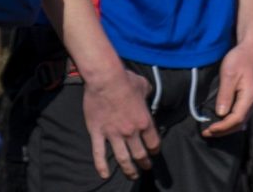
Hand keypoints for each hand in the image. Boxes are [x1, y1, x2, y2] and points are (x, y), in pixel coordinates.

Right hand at [82, 63, 158, 179]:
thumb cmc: (124, 79)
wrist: (104, 78)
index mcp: (144, 121)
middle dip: (144, 163)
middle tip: (145, 167)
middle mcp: (130, 132)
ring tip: (132, 175)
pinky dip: (102, 166)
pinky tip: (104, 175)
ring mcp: (113, 134)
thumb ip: (147, 92)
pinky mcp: (98, 132)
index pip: (153, 142)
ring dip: (129, 170)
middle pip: (140, 154)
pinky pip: (99, 153)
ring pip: (123, 159)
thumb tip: (148, 92)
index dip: (154, 149)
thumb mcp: (142, 84)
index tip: (153, 152)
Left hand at [203, 39, 252, 136]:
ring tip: (212, 130)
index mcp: (250, 97)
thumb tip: (220, 114)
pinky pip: (242, 115)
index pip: (236, 119)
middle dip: (223, 131)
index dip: (222, 127)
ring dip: (227, 127)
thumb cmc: (240, 59)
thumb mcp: (228, 74)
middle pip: (239, 124)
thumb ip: (225, 95)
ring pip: (241, 121)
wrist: (252, 49)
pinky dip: (231, 121)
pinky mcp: (251, 99)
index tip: (208, 129)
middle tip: (207, 133)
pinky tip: (222, 121)